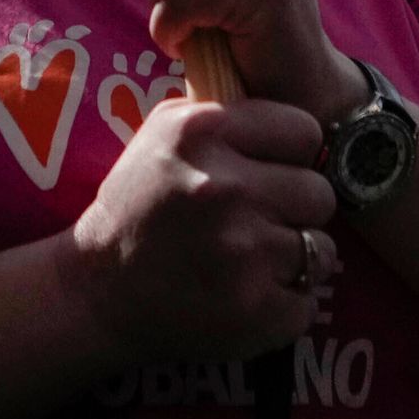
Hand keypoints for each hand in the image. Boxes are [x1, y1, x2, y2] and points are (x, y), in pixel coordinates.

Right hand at [62, 92, 339, 365]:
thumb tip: (289, 108)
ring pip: (321, 249)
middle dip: (295, 209)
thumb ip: (225, 114)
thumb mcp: (162, 134)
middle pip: (319, 192)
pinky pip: (307, 302)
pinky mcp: (255, 310)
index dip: (291, 155)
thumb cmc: (137, 208)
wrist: (97, 292)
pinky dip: (284, 305)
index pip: (304, 130)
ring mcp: (242, 252)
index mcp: (202, 133)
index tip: (268, 172)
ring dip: (294, 259)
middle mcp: (224, 187)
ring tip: (250, 262)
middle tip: (258, 223)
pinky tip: (245, 297)